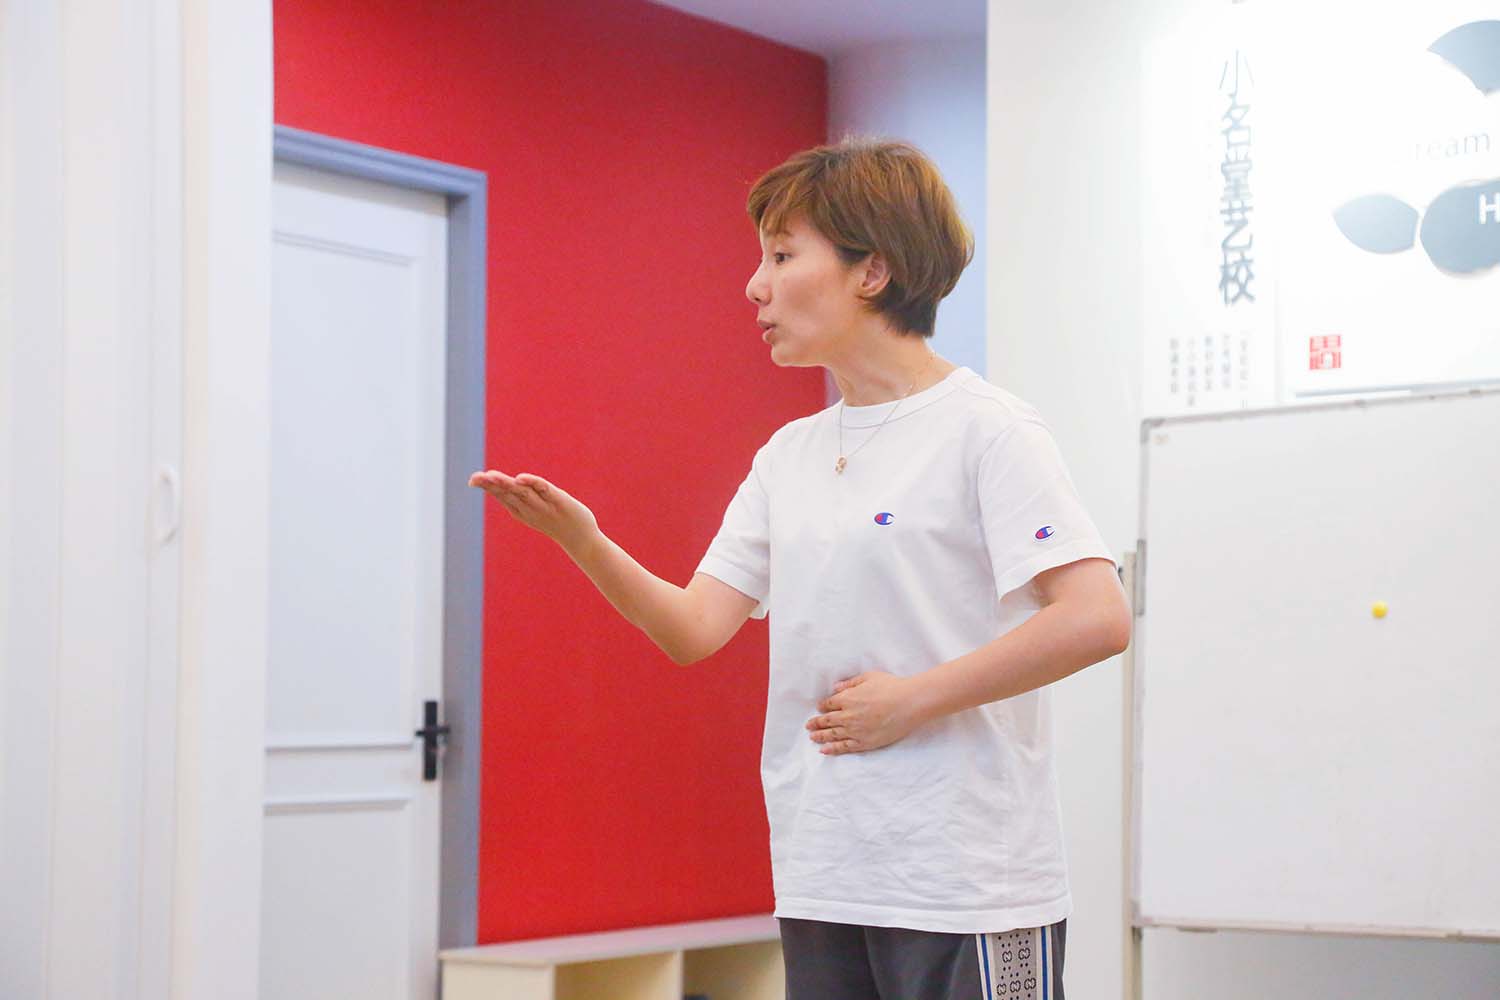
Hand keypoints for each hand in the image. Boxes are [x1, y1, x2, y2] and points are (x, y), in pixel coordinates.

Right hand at [468, 469, 598, 549]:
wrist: (582, 540)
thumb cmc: (558, 522)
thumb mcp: (536, 510)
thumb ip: (524, 498)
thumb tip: (512, 485)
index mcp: (522, 510)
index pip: (502, 496)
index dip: (488, 487)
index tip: (473, 480)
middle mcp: (530, 508)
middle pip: (508, 493)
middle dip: (491, 485)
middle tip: (474, 478)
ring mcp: (544, 506)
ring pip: (522, 492)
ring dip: (506, 484)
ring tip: (492, 476)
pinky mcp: (559, 501)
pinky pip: (544, 490)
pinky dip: (532, 484)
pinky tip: (521, 479)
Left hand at [805, 671, 923, 754]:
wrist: (908, 704)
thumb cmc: (891, 687)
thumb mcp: (869, 677)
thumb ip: (850, 683)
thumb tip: (836, 688)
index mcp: (847, 698)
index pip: (829, 704)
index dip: (822, 706)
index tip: (819, 708)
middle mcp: (847, 716)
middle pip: (827, 721)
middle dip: (816, 723)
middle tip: (808, 726)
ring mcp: (855, 731)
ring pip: (832, 735)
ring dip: (820, 736)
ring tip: (812, 738)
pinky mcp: (865, 742)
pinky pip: (844, 747)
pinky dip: (833, 749)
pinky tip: (825, 750)